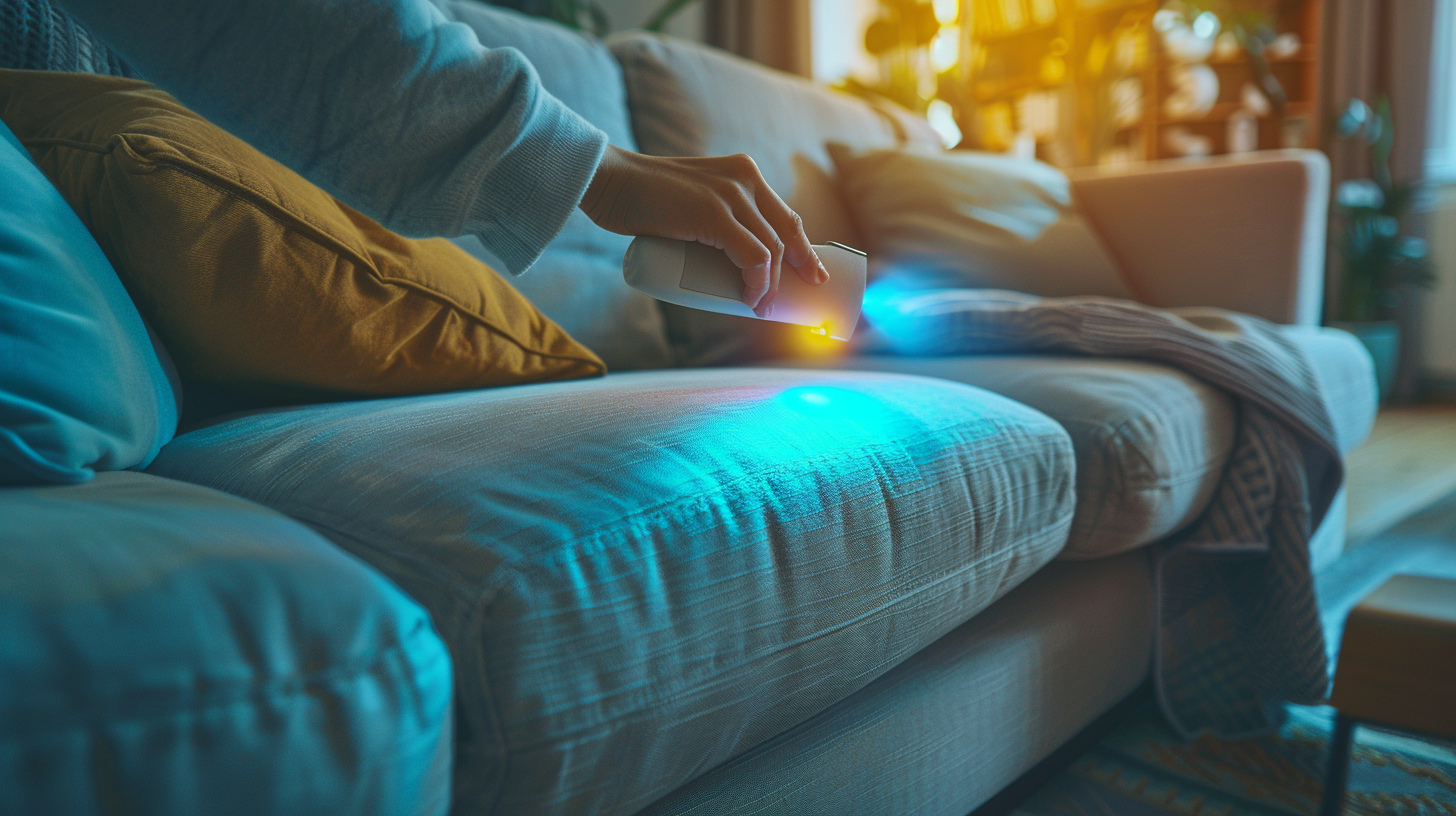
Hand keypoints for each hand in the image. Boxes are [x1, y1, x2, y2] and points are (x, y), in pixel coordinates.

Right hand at [580, 145, 827, 316]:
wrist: (608, 181)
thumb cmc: (640, 200)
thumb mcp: (688, 201)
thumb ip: (707, 217)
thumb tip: (720, 261)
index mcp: (742, 172)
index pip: (784, 214)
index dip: (803, 247)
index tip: (811, 273)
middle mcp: (745, 178)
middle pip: (788, 230)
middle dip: (803, 266)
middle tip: (805, 294)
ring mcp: (731, 194)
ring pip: (772, 248)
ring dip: (771, 285)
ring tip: (762, 308)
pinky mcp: (715, 213)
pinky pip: (754, 256)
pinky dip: (758, 282)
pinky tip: (752, 299)